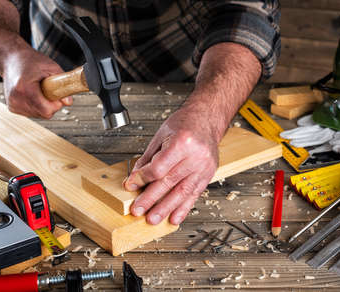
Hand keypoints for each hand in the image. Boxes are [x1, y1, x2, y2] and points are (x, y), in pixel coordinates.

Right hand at [2, 47, 71, 118]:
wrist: (11, 59)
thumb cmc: (31, 61)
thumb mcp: (52, 67)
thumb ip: (63, 84)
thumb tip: (68, 102)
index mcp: (25, 87)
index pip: (46, 110)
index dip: (56, 105)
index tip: (57, 95)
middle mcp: (16, 97)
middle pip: (43, 114)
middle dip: (50, 105)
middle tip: (49, 90)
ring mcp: (12, 103)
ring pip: (38, 115)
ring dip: (43, 105)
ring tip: (39, 90)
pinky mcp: (12, 107)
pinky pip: (31, 113)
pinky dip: (36, 106)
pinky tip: (33, 94)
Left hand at [125, 107, 218, 224]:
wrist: (207, 119)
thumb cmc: (185, 123)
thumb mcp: (161, 135)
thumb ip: (149, 157)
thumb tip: (136, 176)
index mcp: (182, 142)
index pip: (158, 168)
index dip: (142, 179)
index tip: (131, 185)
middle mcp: (195, 156)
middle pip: (169, 182)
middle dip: (151, 199)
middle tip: (138, 210)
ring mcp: (204, 167)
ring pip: (182, 192)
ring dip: (166, 208)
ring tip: (153, 219)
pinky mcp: (208, 175)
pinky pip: (194, 194)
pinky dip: (183, 208)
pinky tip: (174, 218)